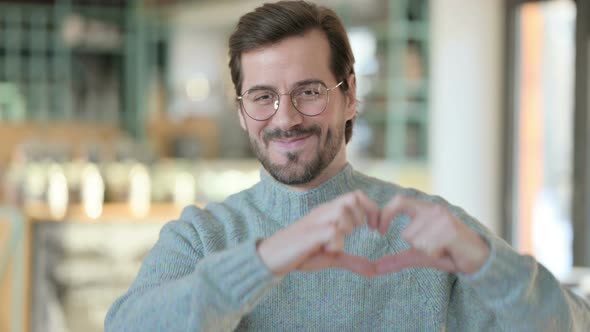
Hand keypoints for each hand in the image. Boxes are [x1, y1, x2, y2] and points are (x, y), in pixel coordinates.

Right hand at [257, 190, 380, 276]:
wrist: (272, 257)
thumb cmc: (301, 254)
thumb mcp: (331, 258)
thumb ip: (352, 261)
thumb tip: (374, 270)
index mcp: (330, 212)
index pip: (357, 196)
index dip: (372, 209)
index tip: (377, 229)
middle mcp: (324, 212)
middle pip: (353, 198)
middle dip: (362, 217)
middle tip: (356, 235)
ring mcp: (316, 221)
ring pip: (343, 211)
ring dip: (348, 228)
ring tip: (337, 243)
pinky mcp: (309, 233)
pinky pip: (332, 231)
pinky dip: (336, 243)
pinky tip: (328, 251)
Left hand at [375, 195, 489, 274]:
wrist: (479, 259)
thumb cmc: (448, 253)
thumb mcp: (419, 255)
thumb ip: (397, 259)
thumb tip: (375, 268)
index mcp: (425, 209)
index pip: (399, 201)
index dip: (385, 214)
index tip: (378, 230)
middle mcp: (434, 209)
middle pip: (407, 232)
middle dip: (416, 246)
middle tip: (434, 247)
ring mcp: (443, 219)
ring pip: (417, 241)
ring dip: (428, 251)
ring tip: (443, 248)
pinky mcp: (451, 230)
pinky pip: (429, 247)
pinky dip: (436, 254)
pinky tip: (448, 251)